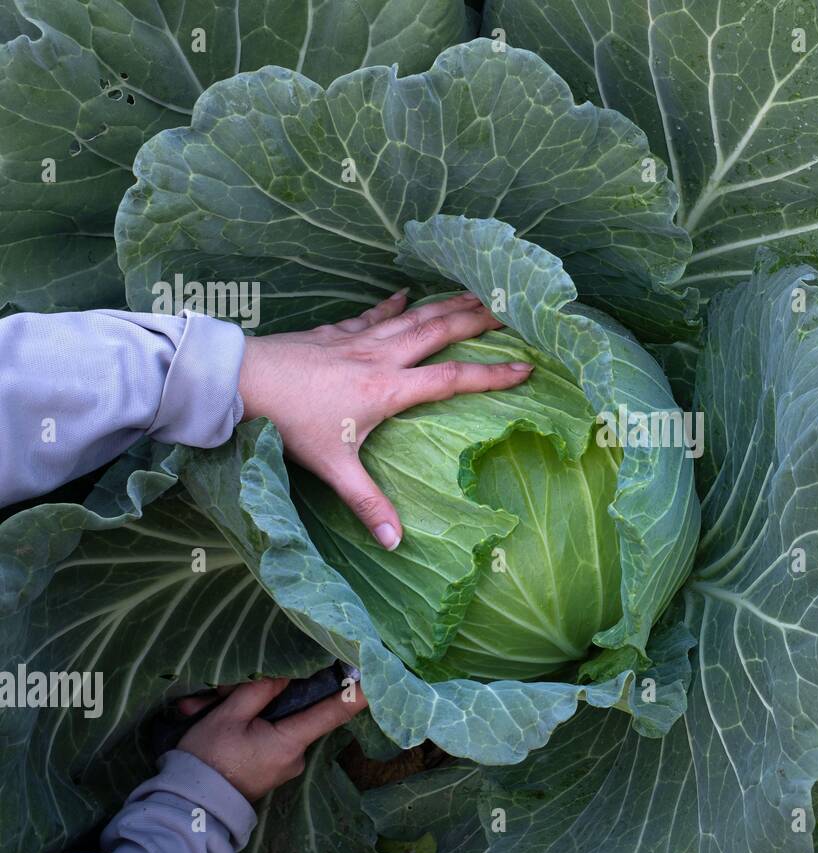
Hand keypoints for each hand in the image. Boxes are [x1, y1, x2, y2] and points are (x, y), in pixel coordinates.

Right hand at [176, 677, 367, 801]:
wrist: (186, 806)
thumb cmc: (206, 760)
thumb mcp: (227, 717)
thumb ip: (259, 691)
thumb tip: (285, 676)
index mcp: (290, 742)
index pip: (332, 713)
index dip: (355, 694)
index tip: (376, 677)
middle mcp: (294, 755)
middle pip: (291, 710)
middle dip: (258, 696)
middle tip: (217, 694)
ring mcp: (283, 763)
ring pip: (272, 722)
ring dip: (240, 710)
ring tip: (197, 709)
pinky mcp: (270, 767)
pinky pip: (263, 736)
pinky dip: (239, 726)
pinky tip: (204, 718)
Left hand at [237, 290, 532, 549]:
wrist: (240, 380)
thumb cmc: (288, 422)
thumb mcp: (332, 467)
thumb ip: (368, 504)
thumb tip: (396, 544)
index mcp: (388, 389)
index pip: (453, 380)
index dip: (493, 375)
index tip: (526, 368)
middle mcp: (380, 357)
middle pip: (439, 333)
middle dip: (478, 321)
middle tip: (510, 310)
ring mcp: (356, 340)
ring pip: (411, 317)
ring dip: (445, 304)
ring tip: (473, 293)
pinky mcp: (332, 334)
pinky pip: (371, 315)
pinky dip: (391, 305)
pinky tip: (403, 295)